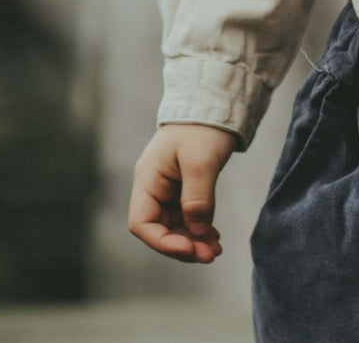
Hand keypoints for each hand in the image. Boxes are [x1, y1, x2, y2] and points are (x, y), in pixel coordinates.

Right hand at [128, 123, 238, 261]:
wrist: (215, 102)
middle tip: (209, 256)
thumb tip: (197, 232)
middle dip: (183, 245)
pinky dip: (199, 229)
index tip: (189, 249)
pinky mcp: (184, 187)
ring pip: (175, 226)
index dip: (162, 242)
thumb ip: (197, 198)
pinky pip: (186, 216)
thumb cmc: (203, 127)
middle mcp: (154, 186)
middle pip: (159, 228)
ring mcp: (168, 188)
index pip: (142, 223)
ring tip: (215, 251)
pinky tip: (213, 238)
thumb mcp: (201, 162)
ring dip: (193, 241)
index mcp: (148, 178)